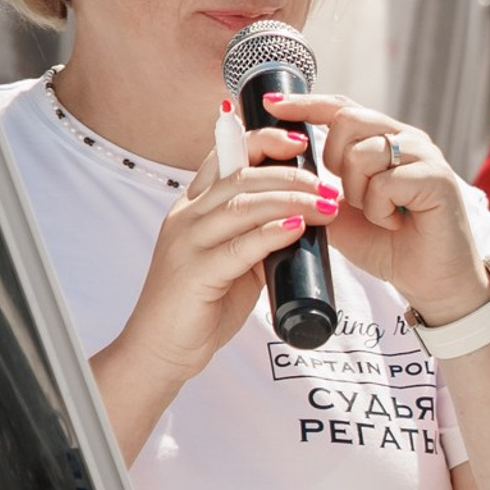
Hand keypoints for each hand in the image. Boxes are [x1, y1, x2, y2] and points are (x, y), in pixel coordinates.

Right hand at [104, 125, 338, 399]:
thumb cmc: (202, 305)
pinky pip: (237, 246)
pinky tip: (298, 226)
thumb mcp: (236, 260)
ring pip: (241, 205)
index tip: (299, 141)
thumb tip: (302, 221)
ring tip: (326, 204)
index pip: (226, 157)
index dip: (262, 141)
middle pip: (239, 176)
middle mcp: (187, 217)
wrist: (162, 348)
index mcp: (194, 208)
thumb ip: (259, 236)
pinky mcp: (195, 273)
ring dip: (290, 200)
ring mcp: (187, 243)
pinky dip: (271, 233)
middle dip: (288, 173)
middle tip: (326, 183)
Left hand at [263, 89, 489, 322]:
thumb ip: (316, 183)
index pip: (342, 107)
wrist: (431, 283)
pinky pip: (385, 182)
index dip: (306, 103)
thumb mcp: (338, 211)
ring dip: (358, 194)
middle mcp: (408, 139)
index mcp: (385, 140)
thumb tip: (278, 161)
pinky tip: (395, 224)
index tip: (271, 104)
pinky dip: (380, 210)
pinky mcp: (438, 178)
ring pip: (363, 153)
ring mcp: (426, 156)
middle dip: (334, 161)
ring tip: (379, 215)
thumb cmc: (389, 246)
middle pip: (347, 120)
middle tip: (352, 198)